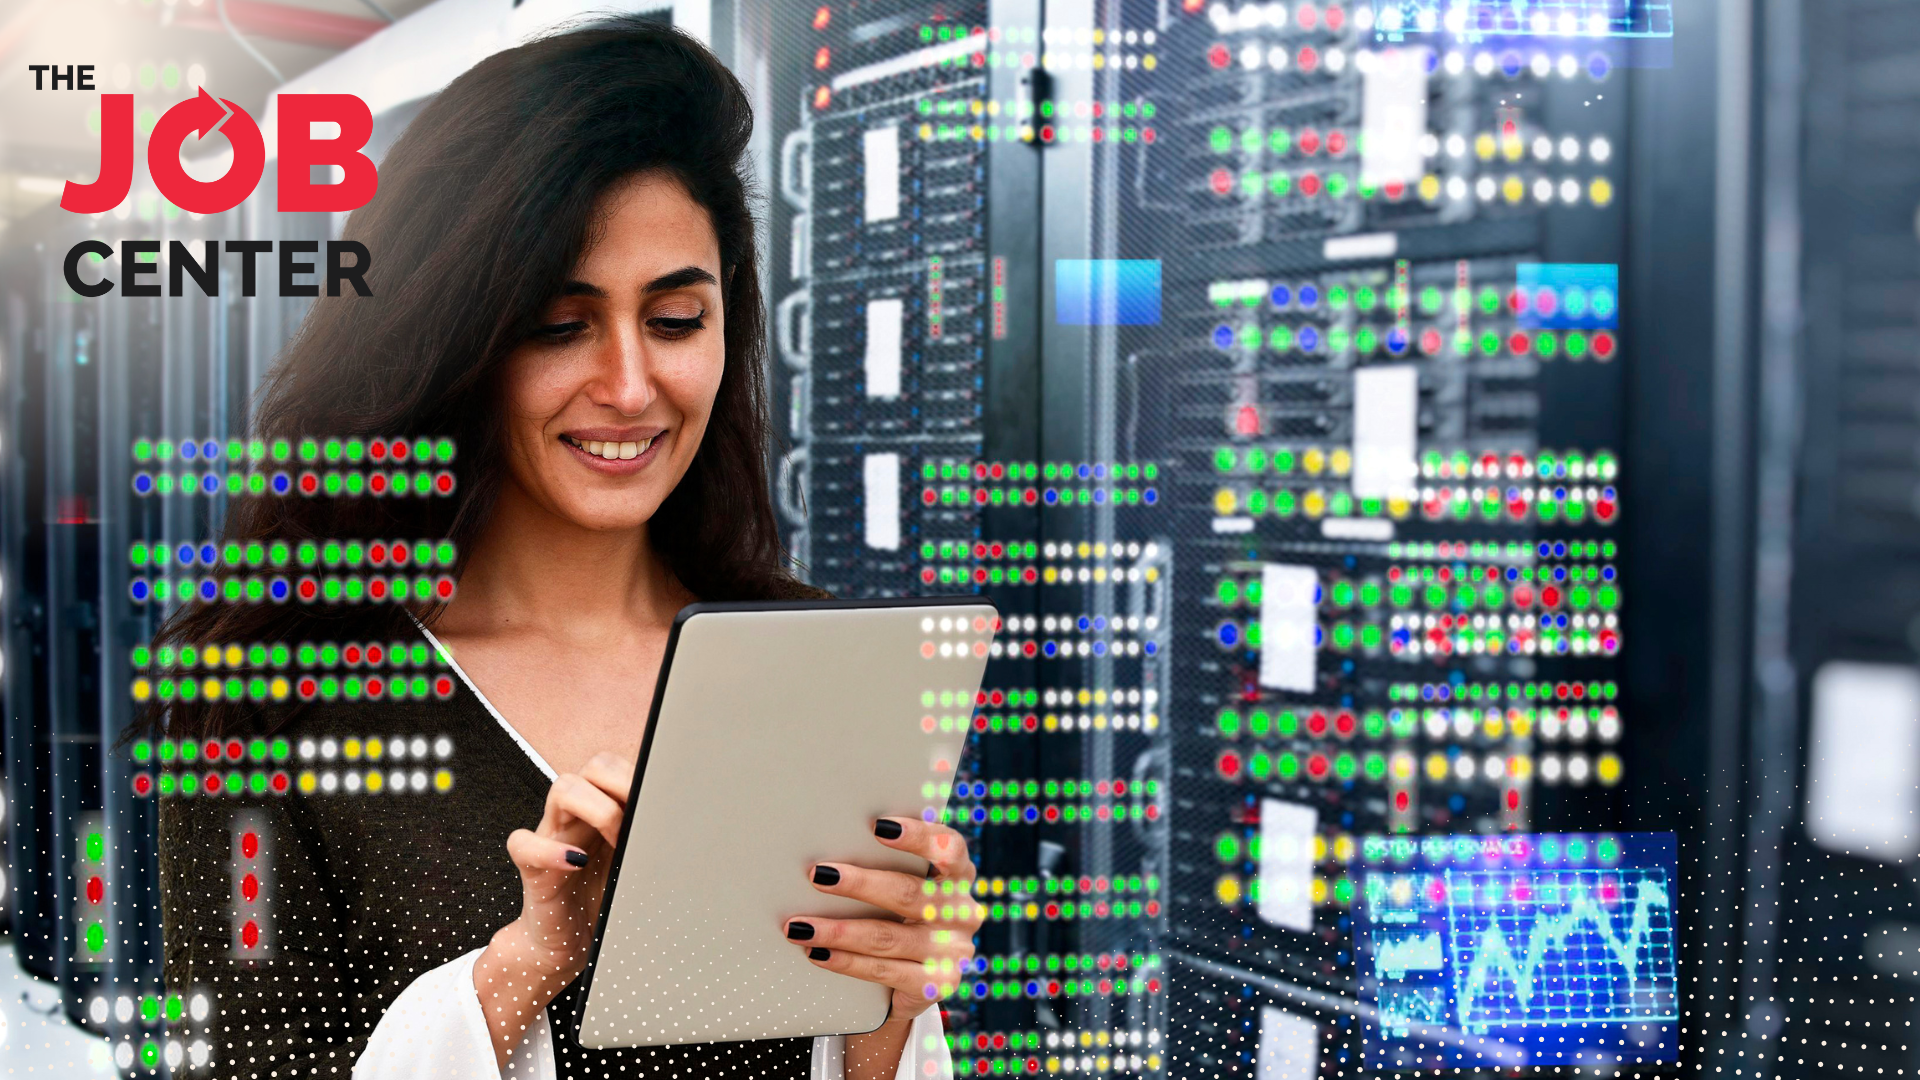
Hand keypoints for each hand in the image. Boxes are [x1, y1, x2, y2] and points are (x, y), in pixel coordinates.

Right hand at [472, 752, 632, 1067]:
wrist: (565, 945)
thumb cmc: (604, 901)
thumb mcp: (637, 867)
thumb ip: (653, 843)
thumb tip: (694, 828)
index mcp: (604, 810)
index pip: (621, 766)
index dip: (640, 776)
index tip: (662, 801)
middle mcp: (578, 816)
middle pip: (595, 766)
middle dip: (623, 785)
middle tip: (641, 821)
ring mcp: (552, 837)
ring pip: (563, 788)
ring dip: (597, 808)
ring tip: (617, 840)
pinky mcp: (531, 868)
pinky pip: (523, 843)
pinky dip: (549, 849)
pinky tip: (577, 863)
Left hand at [785, 817, 982, 1020]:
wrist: (923, 979)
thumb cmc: (906, 916)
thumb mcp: (910, 887)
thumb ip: (890, 865)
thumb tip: (831, 848)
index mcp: (959, 877)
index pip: (949, 848)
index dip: (917, 836)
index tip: (879, 826)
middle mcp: (961, 912)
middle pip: (908, 893)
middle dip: (859, 884)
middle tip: (819, 875)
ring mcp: (952, 951)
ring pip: (886, 937)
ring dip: (838, 931)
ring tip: (801, 926)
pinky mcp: (936, 984)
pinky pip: (882, 971)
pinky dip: (845, 961)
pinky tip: (818, 953)